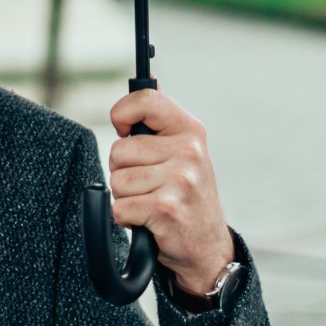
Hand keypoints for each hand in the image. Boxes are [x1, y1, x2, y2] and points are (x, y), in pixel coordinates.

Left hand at [105, 87, 234, 299]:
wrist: (209, 248)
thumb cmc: (187, 197)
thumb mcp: (183, 153)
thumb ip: (161, 122)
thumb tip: (148, 77)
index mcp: (190, 130)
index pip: (145, 99)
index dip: (122, 114)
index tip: (125, 131)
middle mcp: (188, 150)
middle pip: (119, 150)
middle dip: (124, 172)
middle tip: (150, 185)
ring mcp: (180, 179)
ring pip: (116, 181)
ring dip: (126, 198)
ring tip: (152, 203)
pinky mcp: (168, 208)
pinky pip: (120, 208)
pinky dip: (127, 219)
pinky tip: (150, 221)